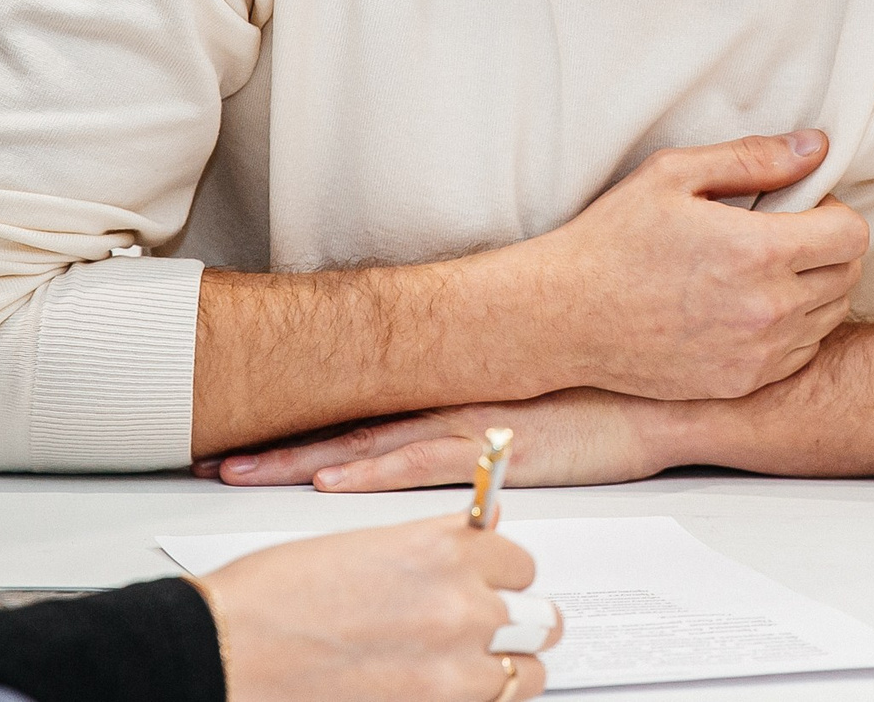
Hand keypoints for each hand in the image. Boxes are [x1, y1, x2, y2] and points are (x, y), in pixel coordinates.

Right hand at [193, 516, 558, 701]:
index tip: (489, 580)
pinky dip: (476, 700)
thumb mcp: (363, 544)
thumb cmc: (272, 597)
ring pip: (528, 673)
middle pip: (540, 618)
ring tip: (467, 667)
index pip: (519, 560)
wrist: (226, 652)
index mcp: (443, 549)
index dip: (501, 573)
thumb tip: (478, 536)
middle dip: (515, 622)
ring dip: (504, 669)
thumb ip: (433, 545)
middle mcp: (461, 606)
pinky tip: (442, 689)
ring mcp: (453, 669)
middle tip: (489, 628)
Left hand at [208, 388, 675, 492]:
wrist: (665, 395)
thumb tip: (441, 424)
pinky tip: (328, 481)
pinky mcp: (498, 450)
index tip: (241, 427)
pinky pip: (420, 465)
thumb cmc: (607, 397)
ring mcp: (469, 425)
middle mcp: (449, 404)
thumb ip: (479, 413)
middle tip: (207, 454)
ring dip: (297, 460)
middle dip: (274, 441)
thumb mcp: (526, 404)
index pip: (357, 405)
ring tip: (236, 471)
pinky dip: (370, 472)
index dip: (295, 417)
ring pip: (363, 445)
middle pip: (342, 423)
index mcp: (451, 392)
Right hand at [510, 131, 867, 401]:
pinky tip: (750, 309)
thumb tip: (816, 147)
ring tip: (765, 271)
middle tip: (785, 234)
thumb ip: (753, 159)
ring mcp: (757, 354)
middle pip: (848, 276)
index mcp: (758, 251)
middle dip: (828, 248)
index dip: (835, 212)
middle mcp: (768, 309)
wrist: (564, 318)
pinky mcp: (740, 383)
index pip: (852, 234)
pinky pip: (799, 354)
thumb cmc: (612, 239)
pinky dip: (791, 330)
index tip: (802, 207)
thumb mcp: (674, 175)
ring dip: (814, 290)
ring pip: (829, 317)